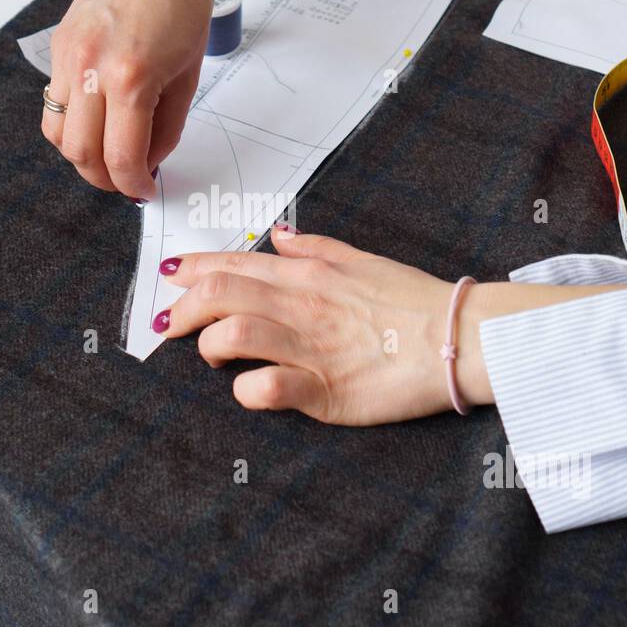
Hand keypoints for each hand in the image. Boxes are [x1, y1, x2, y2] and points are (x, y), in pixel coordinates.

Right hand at [42, 0, 259, 199]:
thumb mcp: (187, 75)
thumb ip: (166, 126)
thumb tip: (148, 162)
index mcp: (131, 78)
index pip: (121, 158)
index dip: (133, 185)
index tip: (144, 190)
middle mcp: (90, 68)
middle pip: (80, 154)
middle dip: (104, 177)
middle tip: (126, 178)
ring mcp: (68, 55)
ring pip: (57, 133)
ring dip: (81, 154)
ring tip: (109, 152)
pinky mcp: (58, 44)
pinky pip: (52, 101)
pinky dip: (70, 122)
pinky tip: (95, 119)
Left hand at [156, 225, 626, 423]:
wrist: (461, 336)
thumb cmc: (411, 300)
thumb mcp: (361, 260)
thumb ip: (316, 247)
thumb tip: (279, 235)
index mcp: (307, 273)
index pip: (233, 264)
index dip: (191, 270)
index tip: (165, 278)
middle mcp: (302, 305)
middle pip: (218, 295)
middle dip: (180, 311)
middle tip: (168, 326)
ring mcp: (311, 348)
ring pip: (233, 334)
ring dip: (210, 346)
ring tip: (215, 356)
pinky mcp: (325, 391)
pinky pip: (268, 388)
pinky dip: (247, 389)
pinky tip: (249, 389)